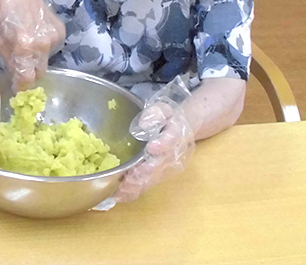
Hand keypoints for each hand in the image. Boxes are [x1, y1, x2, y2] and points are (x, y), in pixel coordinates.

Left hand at [0, 0, 64, 89]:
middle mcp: (43, 44)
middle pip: (40, 72)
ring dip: (36, 57)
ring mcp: (54, 36)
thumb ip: (9, 60)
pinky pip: (52, 48)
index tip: (16, 84)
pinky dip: (43, 46)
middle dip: (29, 71)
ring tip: (25, 42)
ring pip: (46, 59)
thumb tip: (17, 77)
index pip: (27, 79)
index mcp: (25, 46)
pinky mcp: (60, 30)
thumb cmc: (0, 11)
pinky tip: (34, 33)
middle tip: (19, 63)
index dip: (21, 85)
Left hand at [114, 81, 198, 202]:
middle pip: (159, 166)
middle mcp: (173, 155)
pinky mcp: (161, 175)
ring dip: (136, 186)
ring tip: (119, 192)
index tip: (152, 147)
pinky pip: (148, 185)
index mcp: (175, 135)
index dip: (163, 144)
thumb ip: (156, 114)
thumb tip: (144, 124)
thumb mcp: (164, 109)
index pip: (171, 140)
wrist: (186, 129)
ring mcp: (168, 167)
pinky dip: (134, 192)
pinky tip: (120, 196)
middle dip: (142, 174)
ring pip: (153, 179)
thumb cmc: (170, 118)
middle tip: (126, 180)